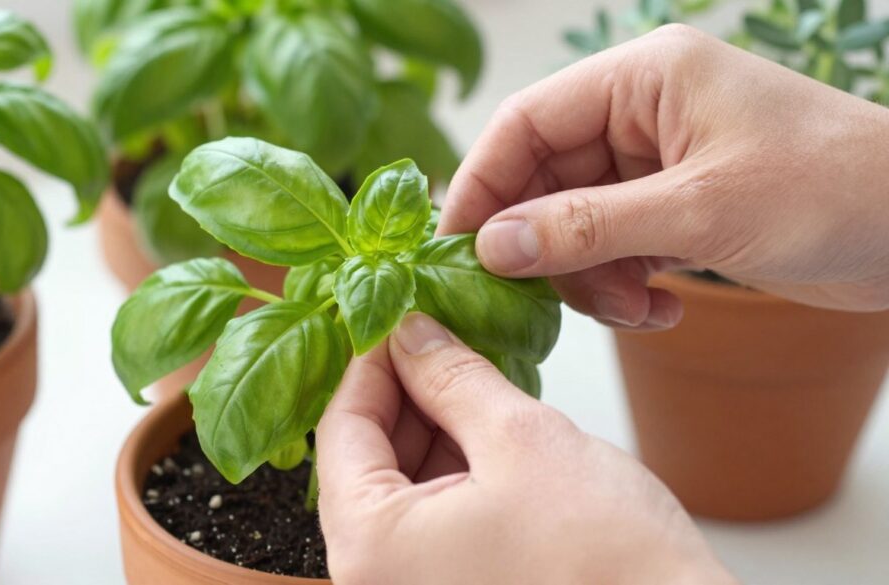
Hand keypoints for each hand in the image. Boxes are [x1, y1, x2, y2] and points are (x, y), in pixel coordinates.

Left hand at [317, 312, 735, 584]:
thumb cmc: (608, 563)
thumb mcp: (521, 440)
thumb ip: (452, 378)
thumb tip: (412, 335)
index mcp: (372, 546)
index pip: (340, 430)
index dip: (371, 363)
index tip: (398, 318)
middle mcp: (378, 578)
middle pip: (366, 459)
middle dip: (406, 391)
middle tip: (442, 336)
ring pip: (402, 486)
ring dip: (433, 426)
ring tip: (472, 374)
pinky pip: (432, 517)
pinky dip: (454, 467)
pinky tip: (488, 427)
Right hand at [440, 24, 888, 328]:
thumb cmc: (833, 190)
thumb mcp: (699, 210)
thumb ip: (586, 228)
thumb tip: (493, 246)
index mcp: (643, 80)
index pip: (526, 122)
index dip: (483, 184)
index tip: (457, 247)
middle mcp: (642, 116)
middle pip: (544, 180)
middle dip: (545, 247)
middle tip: (540, 299)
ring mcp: (658, 165)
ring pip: (575, 224)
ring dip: (589, 277)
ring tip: (632, 307)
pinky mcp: (675, 210)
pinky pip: (613, 249)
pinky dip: (622, 286)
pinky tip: (658, 309)